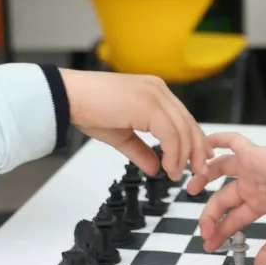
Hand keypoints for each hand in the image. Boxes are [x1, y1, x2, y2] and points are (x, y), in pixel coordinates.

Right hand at [58, 69, 207, 178]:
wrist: (67, 97)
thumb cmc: (88, 109)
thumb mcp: (121, 135)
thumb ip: (141, 150)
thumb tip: (156, 167)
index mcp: (155, 92)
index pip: (184, 118)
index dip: (195, 141)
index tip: (198, 160)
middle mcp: (159, 90)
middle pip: (189, 123)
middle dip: (197, 151)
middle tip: (198, 173)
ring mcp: (155, 95)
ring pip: (183, 130)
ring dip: (184, 156)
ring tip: (177, 174)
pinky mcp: (148, 105)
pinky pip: (170, 134)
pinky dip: (173, 153)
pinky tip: (168, 167)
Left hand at [186, 133, 265, 264]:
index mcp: (260, 202)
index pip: (233, 218)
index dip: (219, 231)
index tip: (209, 245)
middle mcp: (253, 184)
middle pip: (222, 199)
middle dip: (209, 216)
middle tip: (202, 230)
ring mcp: (252, 168)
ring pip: (220, 168)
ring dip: (203, 177)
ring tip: (191, 188)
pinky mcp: (253, 154)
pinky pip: (232, 141)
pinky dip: (217, 140)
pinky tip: (203, 147)